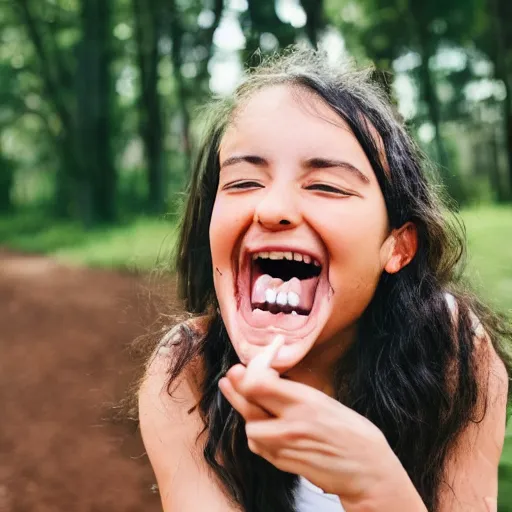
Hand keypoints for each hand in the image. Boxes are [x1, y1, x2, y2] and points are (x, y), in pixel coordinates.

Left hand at [218, 336, 418, 507]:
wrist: (367, 468)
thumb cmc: (350, 429)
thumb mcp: (323, 400)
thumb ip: (290, 391)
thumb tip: (262, 374)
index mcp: (305, 401)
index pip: (259, 382)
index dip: (251, 369)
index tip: (253, 364)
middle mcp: (293, 424)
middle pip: (248, 404)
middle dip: (235, 389)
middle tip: (230, 377)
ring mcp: (287, 447)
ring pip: (250, 428)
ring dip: (248, 416)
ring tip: (252, 405)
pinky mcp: (284, 464)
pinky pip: (258, 447)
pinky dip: (257, 435)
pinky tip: (264, 426)